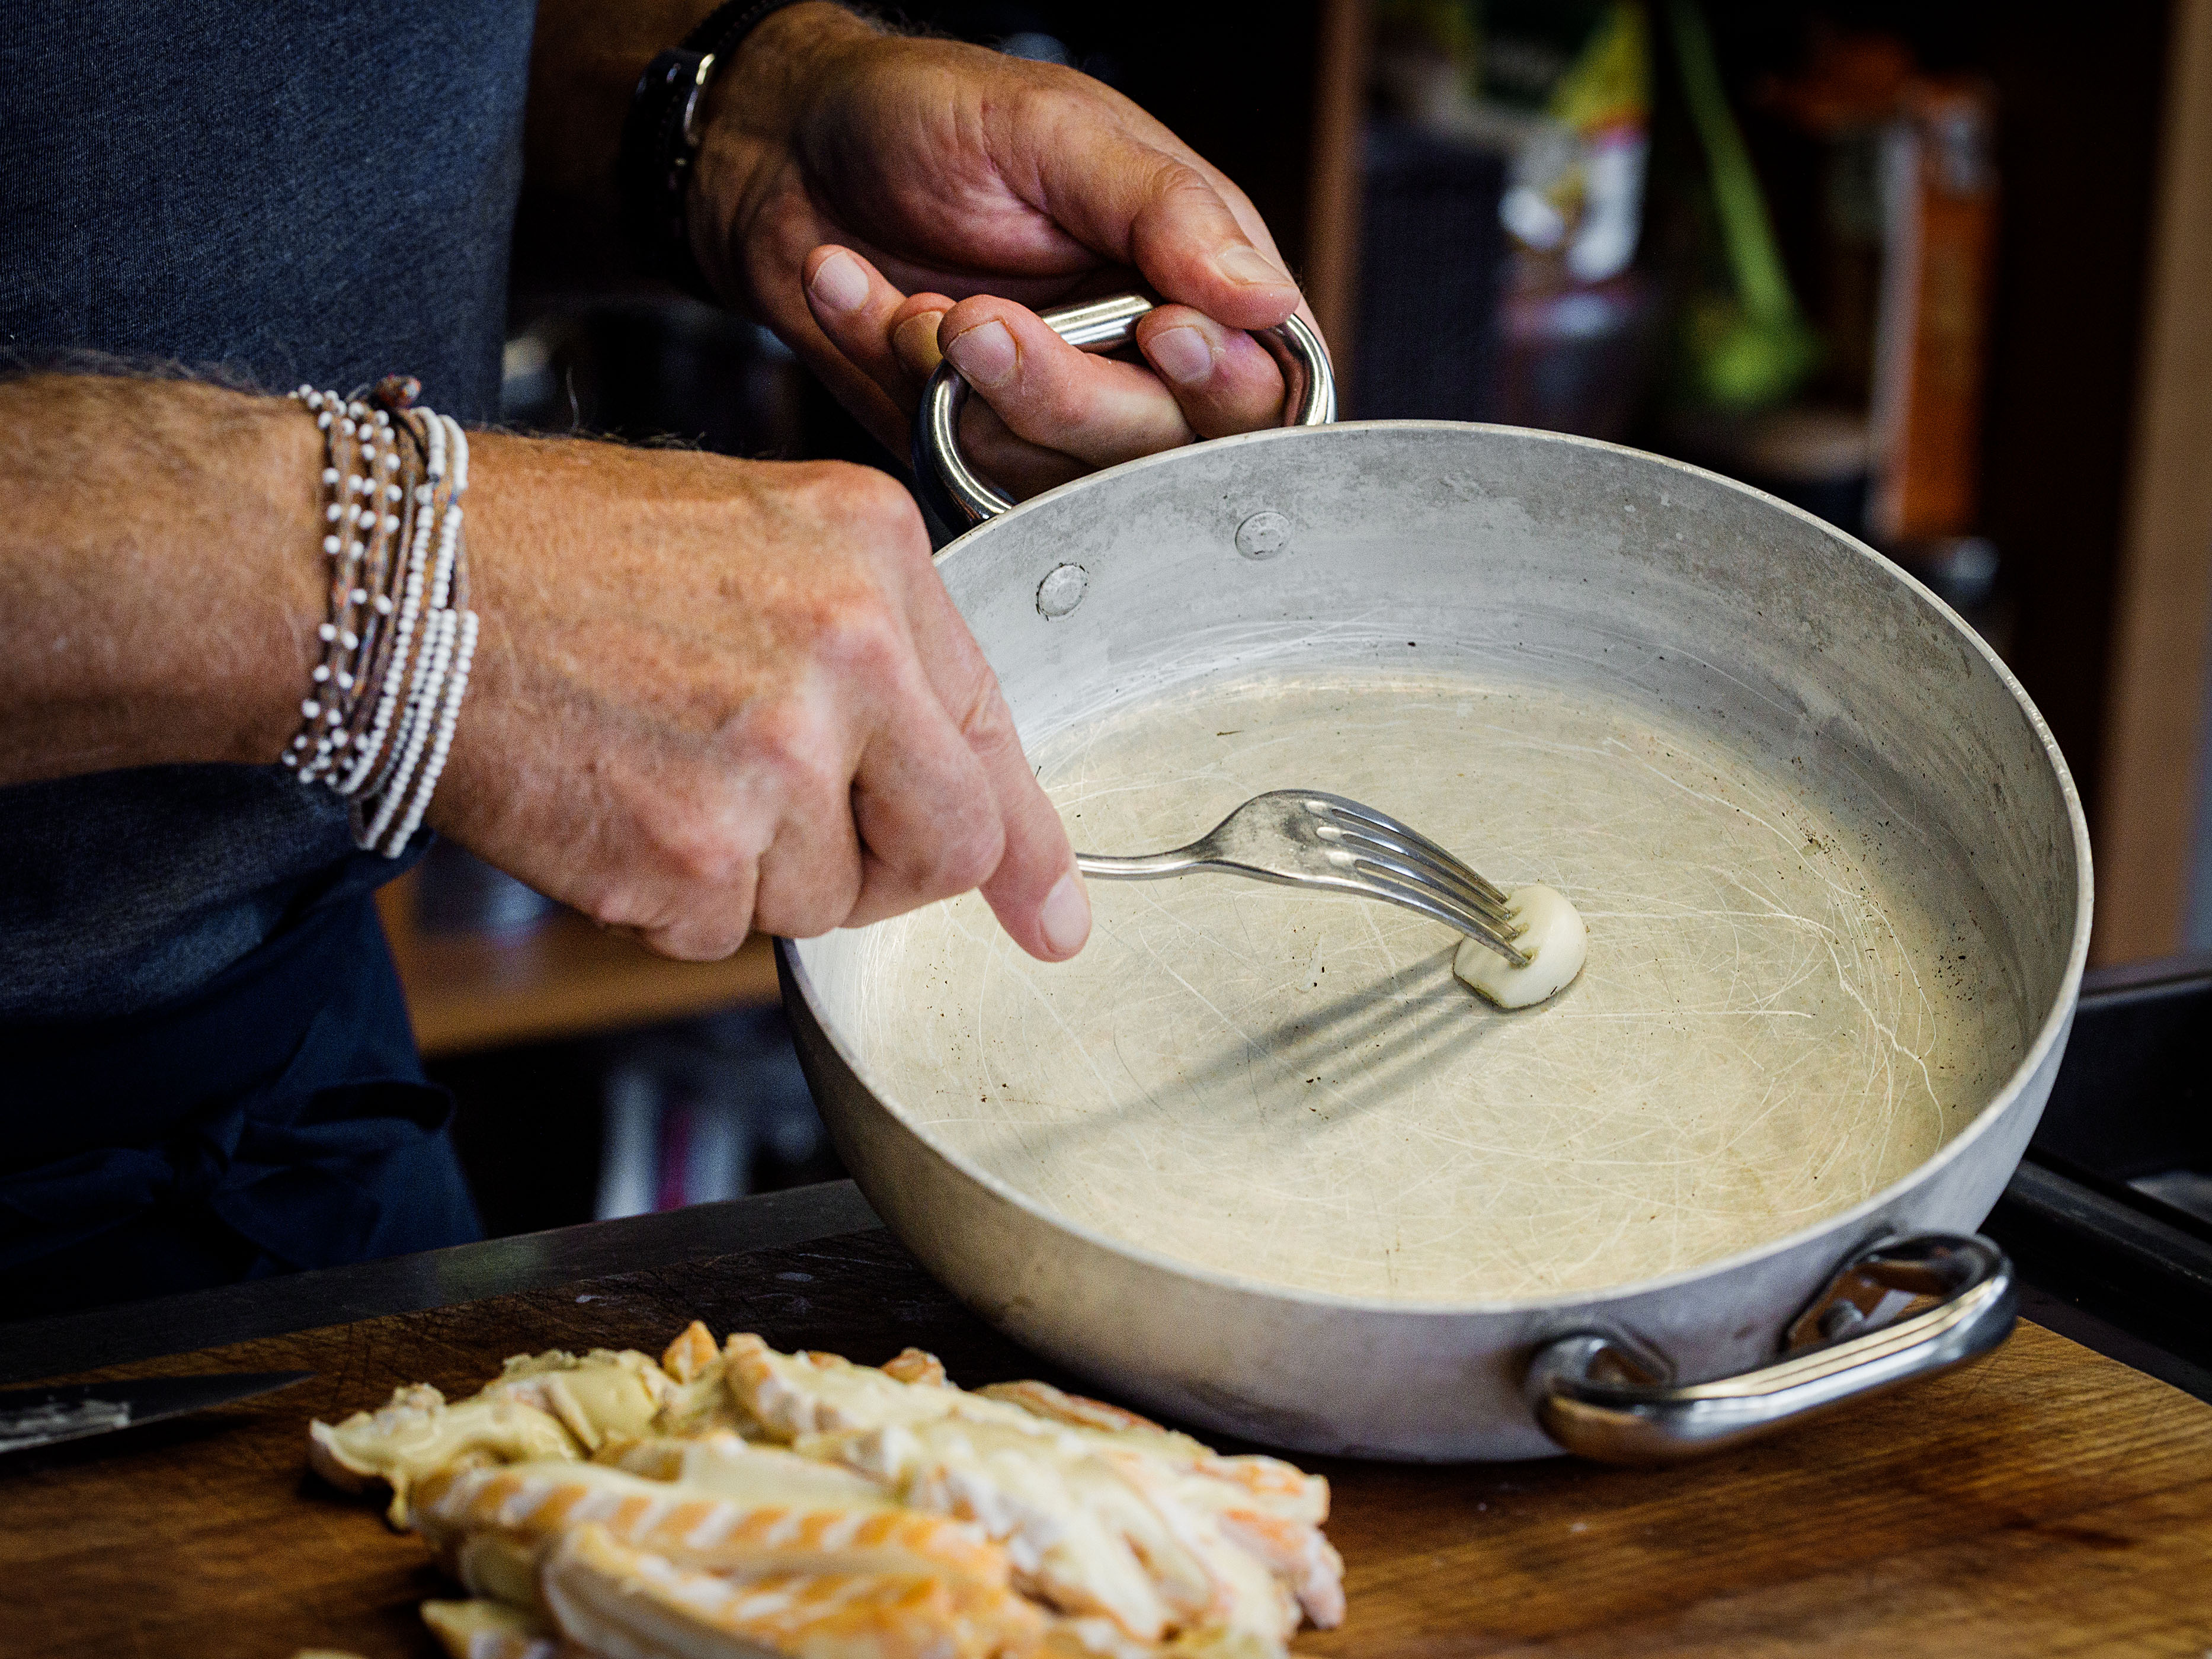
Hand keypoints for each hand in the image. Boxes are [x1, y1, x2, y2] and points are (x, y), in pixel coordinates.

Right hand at [430, 433, 1089, 962]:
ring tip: (658, 767)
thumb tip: (988, 831)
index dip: (1024, 844)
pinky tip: (617, 804)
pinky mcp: (694, 851)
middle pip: (946, 847)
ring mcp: (776, 754)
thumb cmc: (559, 554)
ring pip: (825, 901)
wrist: (393, 576)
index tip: (1050, 916)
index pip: (994, 734)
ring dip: (751, 873)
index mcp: (879, 554)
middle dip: (886, 872)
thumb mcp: (759, 546)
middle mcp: (851, 648)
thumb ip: (879, 662)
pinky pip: (726, 933)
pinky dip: (672, 898)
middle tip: (795, 842)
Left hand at [692, 5, 1315, 498]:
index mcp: (1197, 280)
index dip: (1221, 384)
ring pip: (1052, 473)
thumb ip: (1168, 212)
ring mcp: (1051, 415)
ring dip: (967, 385)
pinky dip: (902, 385)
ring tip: (915, 298)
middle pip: (1155, 451)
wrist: (789, 146)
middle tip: (980, 317)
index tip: (1160, 336)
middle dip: (1063, 390)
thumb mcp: (1057, 130)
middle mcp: (1138, 364)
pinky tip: (867, 302)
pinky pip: (958, 465)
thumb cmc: (930, 114)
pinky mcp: (970, 445)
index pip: (1258, 385)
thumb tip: (1264, 299)